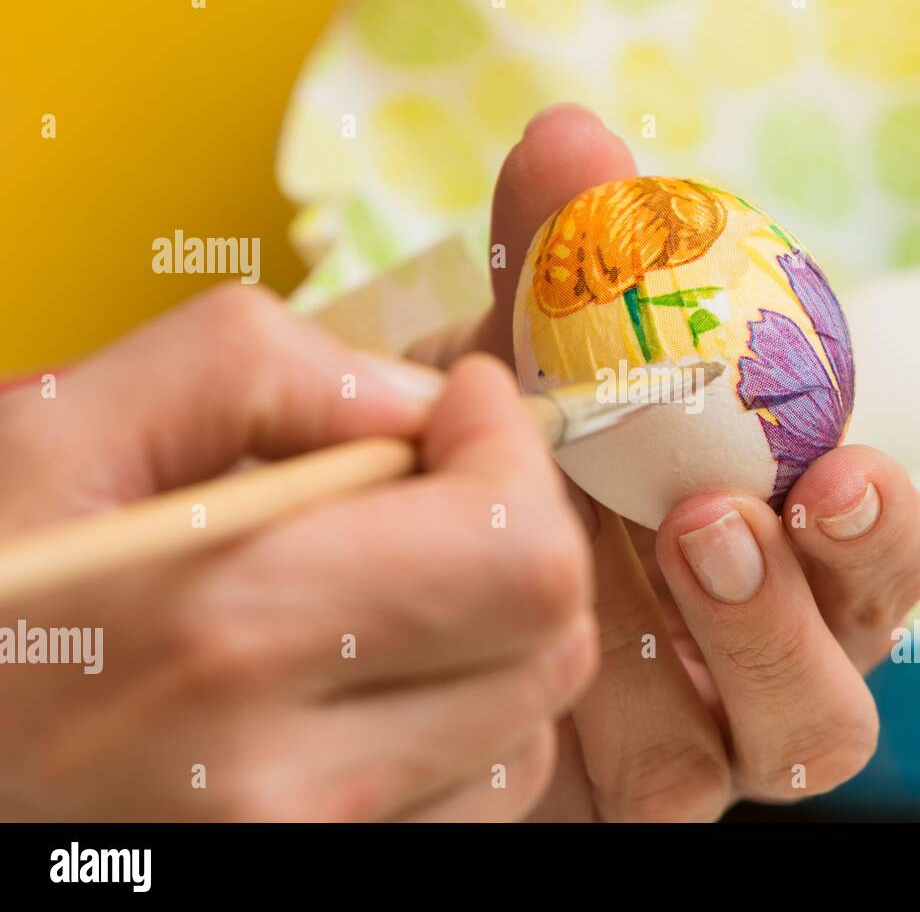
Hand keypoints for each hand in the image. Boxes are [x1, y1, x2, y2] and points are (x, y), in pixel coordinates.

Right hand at [0, 286, 597, 820]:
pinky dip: (452, 733)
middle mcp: (288, 783)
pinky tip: (353, 691)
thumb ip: (252, 371)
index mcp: (229, 635)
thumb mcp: (58, 436)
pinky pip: (472, 807)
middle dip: (513, 539)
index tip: (459, 413)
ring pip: (525, 733)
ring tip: (369, 604)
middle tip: (427, 497)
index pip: (520, 554)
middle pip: (551, 645)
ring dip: (487, 644)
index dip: (512, 457)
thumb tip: (420, 402)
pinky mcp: (318, 890)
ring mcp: (310, 859)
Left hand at [414, 105, 919, 819]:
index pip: (878, 546)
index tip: (838, 466)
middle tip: (729, 515)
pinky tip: (550, 665)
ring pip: (792, 743)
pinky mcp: (626, 800)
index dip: (882, 519)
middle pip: (859, 659)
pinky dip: (622, 727)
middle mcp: (763, 653)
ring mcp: (700, 739)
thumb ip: (563, 265)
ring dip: (744, 657)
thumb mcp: (528, 361)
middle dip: (818, 596)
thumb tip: (570, 137)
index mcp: (779, 544)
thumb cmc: (503, 454)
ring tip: (661, 566)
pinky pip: (666, 794)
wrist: (394, 568)